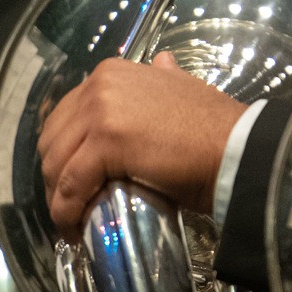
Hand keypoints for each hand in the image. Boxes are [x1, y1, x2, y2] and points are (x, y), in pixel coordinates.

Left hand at [37, 52, 247, 229]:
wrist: (237, 148)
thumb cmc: (215, 129)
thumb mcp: (184, 88)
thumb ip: (164, 77)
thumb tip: (161, 63)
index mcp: (111, 73)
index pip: (65, 117)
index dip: (63, 154)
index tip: (71, 183)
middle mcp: (100, 85)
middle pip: (53, 141)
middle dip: (55, 179)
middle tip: (70, 209)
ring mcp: (102, 111)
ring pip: (57, 164)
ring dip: (58, 200)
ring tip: (72, 224)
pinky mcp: (107, 141)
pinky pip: (71, 184)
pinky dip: (67, 211)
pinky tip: (75, 228)